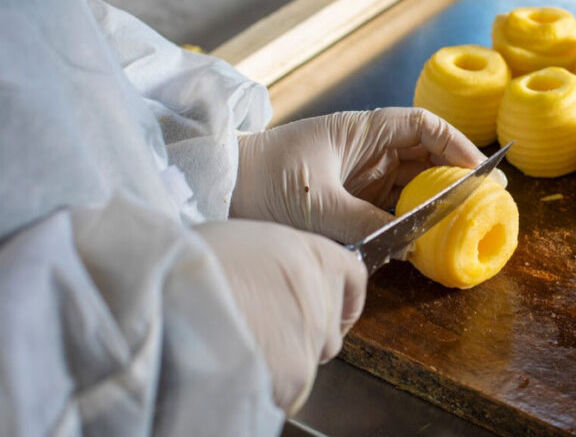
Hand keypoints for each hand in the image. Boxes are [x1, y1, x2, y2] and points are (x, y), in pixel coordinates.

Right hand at [195, 219, 366, 413]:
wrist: (167, 293)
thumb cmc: (191, 262)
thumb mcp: (245, 241)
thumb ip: (278, 264)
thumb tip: (279, 282)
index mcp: (312, 253)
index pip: (353, 277)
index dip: (342, 297)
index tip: (332, 310)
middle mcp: (321, 293)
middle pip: (329, 325)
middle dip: (302, 334)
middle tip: (261, 331)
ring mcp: (313, 335)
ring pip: (310, 359)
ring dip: (286, 361)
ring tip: (242, 348)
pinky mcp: (297, 374)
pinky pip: (291, 389)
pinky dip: (269, 388)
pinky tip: (236, 369)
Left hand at [230, 108, 485, 243]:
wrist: (222, 190)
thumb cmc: (265, 180)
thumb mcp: (320, 205)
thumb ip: (368, 222)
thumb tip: (412, 244)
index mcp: (364, 131)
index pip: (424, 127)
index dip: (457, 145)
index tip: (480, 173)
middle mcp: (368, 150)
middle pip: (426, 156)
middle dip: (454, 178)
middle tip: (484, 205)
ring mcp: (360, 176)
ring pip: (412, 185)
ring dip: (434, 203)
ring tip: (462, 224)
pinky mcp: (350, 201)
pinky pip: (391, 208)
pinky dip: (409, 222)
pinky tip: (423, 240)